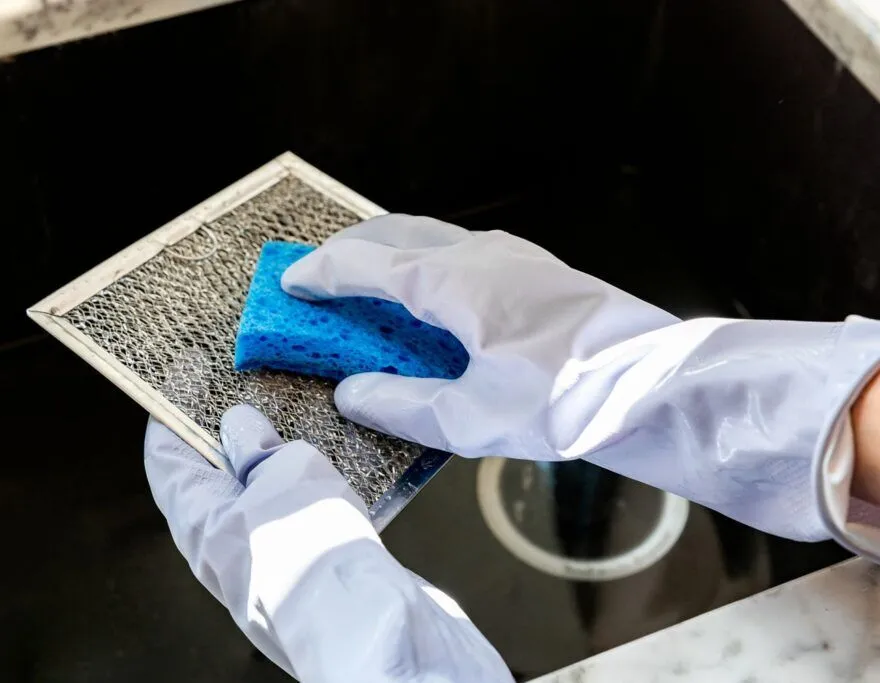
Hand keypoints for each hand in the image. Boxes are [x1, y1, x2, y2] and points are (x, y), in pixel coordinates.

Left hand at [144, 404, 512, 682]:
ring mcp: (265, 567)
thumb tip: (240, 429)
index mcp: (199, 522)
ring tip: (296, 422)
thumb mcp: (285, 473)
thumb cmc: (316, 556)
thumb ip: (260, 447)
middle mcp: (223, 550)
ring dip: (274, 462)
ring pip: (259, 502)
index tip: (185, 374)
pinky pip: (297, 524)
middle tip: (246, 391)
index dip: (172, 411)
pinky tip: (333, 470)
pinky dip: (307, 493)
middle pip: (210, 480)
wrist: (373, 630)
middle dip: (226, 434)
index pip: (165, 457)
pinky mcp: (307, 576)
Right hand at [282, 214, 879, 543]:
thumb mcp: (472, 419)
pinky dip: (424, 264)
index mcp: (453, 281)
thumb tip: (350, 392)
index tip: (288, 283)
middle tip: (319, 281)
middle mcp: (477, 254)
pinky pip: (460, 251)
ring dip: (388, 255)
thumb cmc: (565, 401)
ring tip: (365, 289)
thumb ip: (402, 404)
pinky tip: (429, 302)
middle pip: (395, 235)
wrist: (657, 385)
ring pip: (431, 238)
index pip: (367, 265)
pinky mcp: (534, 270)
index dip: (321, 274)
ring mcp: (511, 255)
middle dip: (350, 253)